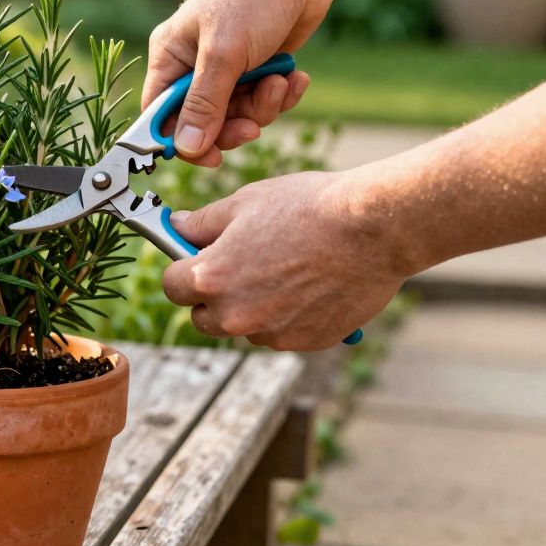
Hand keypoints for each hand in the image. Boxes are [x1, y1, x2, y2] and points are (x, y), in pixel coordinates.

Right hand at [144, 0, 341, 166]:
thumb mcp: (225, 54)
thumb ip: (204, 104)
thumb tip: (184, 148)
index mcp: (170, 56)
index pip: (160, 114)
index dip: (180, 140)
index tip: (210, 157)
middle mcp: (193, 64)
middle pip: (201, 122)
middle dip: (231, 125)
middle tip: (253, 126)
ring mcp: (226, 67)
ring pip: (235, 114)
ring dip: (262, 106)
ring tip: (279, 82)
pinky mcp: (256, 68)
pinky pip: (261, 100)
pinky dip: (279, 94)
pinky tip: (295, 77)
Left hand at [160, 171, 407, 350]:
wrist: (373, 228)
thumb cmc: (308, 207)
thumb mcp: (244, 202)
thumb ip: (201, 223)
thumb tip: (176, 226)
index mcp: (211, 277)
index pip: (171, 287)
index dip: (181, 270)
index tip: (194, 259)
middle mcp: (235, 314)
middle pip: (202, 317)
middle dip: (211, 296)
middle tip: (238, 267)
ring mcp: (271, 333)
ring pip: (243, 327)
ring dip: (250, 308)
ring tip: (283, 270)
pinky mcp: (305, 343)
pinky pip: (280, 333)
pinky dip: (286, 317)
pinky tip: (308, 285)